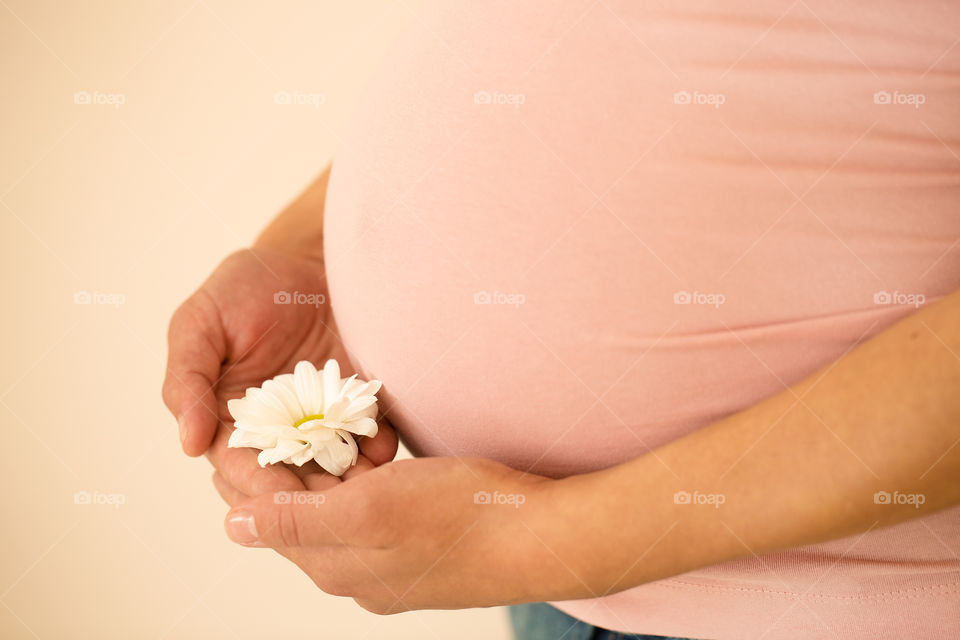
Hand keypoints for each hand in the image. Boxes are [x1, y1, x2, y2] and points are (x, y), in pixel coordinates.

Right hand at [162, 247, 397, 496]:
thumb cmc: (246, 287)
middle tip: (331, 506)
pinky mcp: (362, 406)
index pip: (239, 467)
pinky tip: (384, 454)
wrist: (312, 260)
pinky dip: (377, 449)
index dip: (258, 484)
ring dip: (347, 485)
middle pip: (290, 479)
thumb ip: (188, 379)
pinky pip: (371, 437)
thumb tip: (188, 443)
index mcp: (231, 421)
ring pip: (332, 468)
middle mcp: (278, 432)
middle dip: (309, 496)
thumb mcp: (201, 322)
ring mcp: (323, 421)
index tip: (279, 498)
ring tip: (363, 490)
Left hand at [214, 456, 589, 612]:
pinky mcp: (419, 537)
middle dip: (276, 465)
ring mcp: (390, 554)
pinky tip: (355, 446)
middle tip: (257, 417)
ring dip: (316, 466)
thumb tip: (231, 527)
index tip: (227, 428)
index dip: (244, 472)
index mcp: (335, 564)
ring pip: (335, 506)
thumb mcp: (369, 511)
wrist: (542, 538)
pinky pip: (370, 504)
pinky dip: (355, 474)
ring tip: (296, 420)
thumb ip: (297, 520)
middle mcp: (356, 567)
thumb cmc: (460, 519)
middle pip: (298, 511)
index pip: (267, 517)